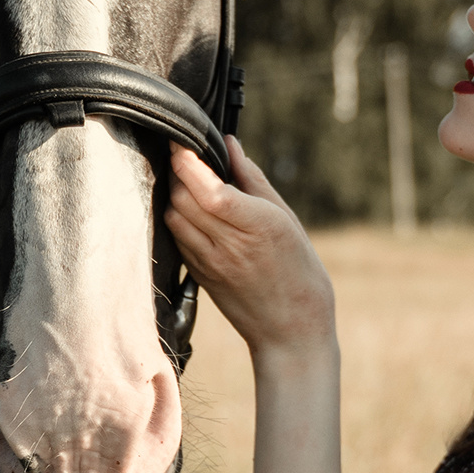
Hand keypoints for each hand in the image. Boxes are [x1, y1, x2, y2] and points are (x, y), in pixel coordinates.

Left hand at [165, 139, 336, 363]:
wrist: (291, 331)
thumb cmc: (299, 272)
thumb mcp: (287, 219)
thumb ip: (253, 180)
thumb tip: (230, 146)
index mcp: (256, 226)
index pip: (208, 189)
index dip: (188, 162)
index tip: (182, 141)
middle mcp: (228, 244)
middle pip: (183, 198)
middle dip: (178, 171)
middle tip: (186, 155)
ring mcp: (209, 262)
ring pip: (174, 216)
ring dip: (174, 193)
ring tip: (189, 180)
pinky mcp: (199, 275)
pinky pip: (177, 236)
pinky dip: (177, 216)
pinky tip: (190, 210)